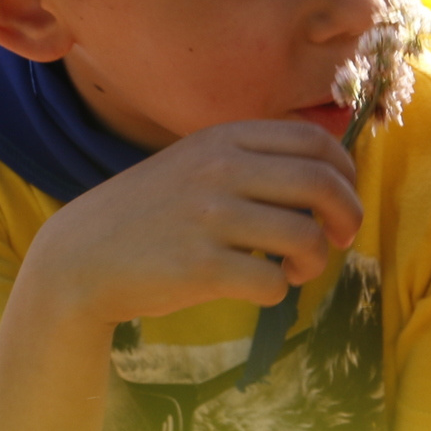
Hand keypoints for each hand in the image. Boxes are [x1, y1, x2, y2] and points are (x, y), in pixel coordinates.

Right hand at [26, 120, 362, 328]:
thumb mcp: (196, 163)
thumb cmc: (152, 214)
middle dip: (348, 215)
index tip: (343, 198)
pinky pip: (272, 282)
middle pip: (321, 184)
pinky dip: (280, 291)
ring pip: (305, 237)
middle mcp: (220, 170)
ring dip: (316, 260)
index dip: (346, 172)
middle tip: (344, 238)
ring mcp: (210, 217)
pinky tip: (263, 288)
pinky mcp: (201, 267)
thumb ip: (252, 159)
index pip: (315, 142)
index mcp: (225, 138)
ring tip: (296, 269)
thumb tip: (328, 175)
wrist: (82, 258)